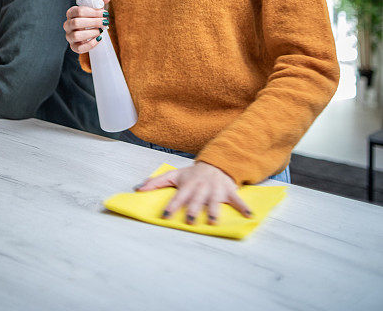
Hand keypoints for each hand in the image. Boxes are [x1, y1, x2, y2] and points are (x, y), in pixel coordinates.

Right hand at [64, 0, 110, 53]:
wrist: (89, 31)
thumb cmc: (91, 17)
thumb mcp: (95, 8)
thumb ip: (99, 1)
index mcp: (71, 13)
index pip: (78, 11)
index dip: (93, 12)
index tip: (104, 13)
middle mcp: (67, 24)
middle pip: (76, 23)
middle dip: (93, 22)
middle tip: (105, 22)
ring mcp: (69, 36)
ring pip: (76, 35)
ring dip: (91, 33)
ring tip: (100, 30)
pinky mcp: (74, 47)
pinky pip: (80, 48)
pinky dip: (91, 44)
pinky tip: (99, 38)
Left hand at [136, 161, 252, 225]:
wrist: (215, 164)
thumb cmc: (192, 174)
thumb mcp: (174, 175)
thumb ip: (156, 182)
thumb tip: (137, 188)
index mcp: (188, 185)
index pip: (178, 196)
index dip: (172, 205)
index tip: (166, 216)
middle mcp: (201, 188)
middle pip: (196, 200)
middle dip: (193, 210)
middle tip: (190, 220)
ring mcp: (216, 189)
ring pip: (215, 201)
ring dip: (214, 211)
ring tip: (213, 222)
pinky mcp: (229, 191)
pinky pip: (237, 199)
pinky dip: (244, 207)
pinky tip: (249, 216)